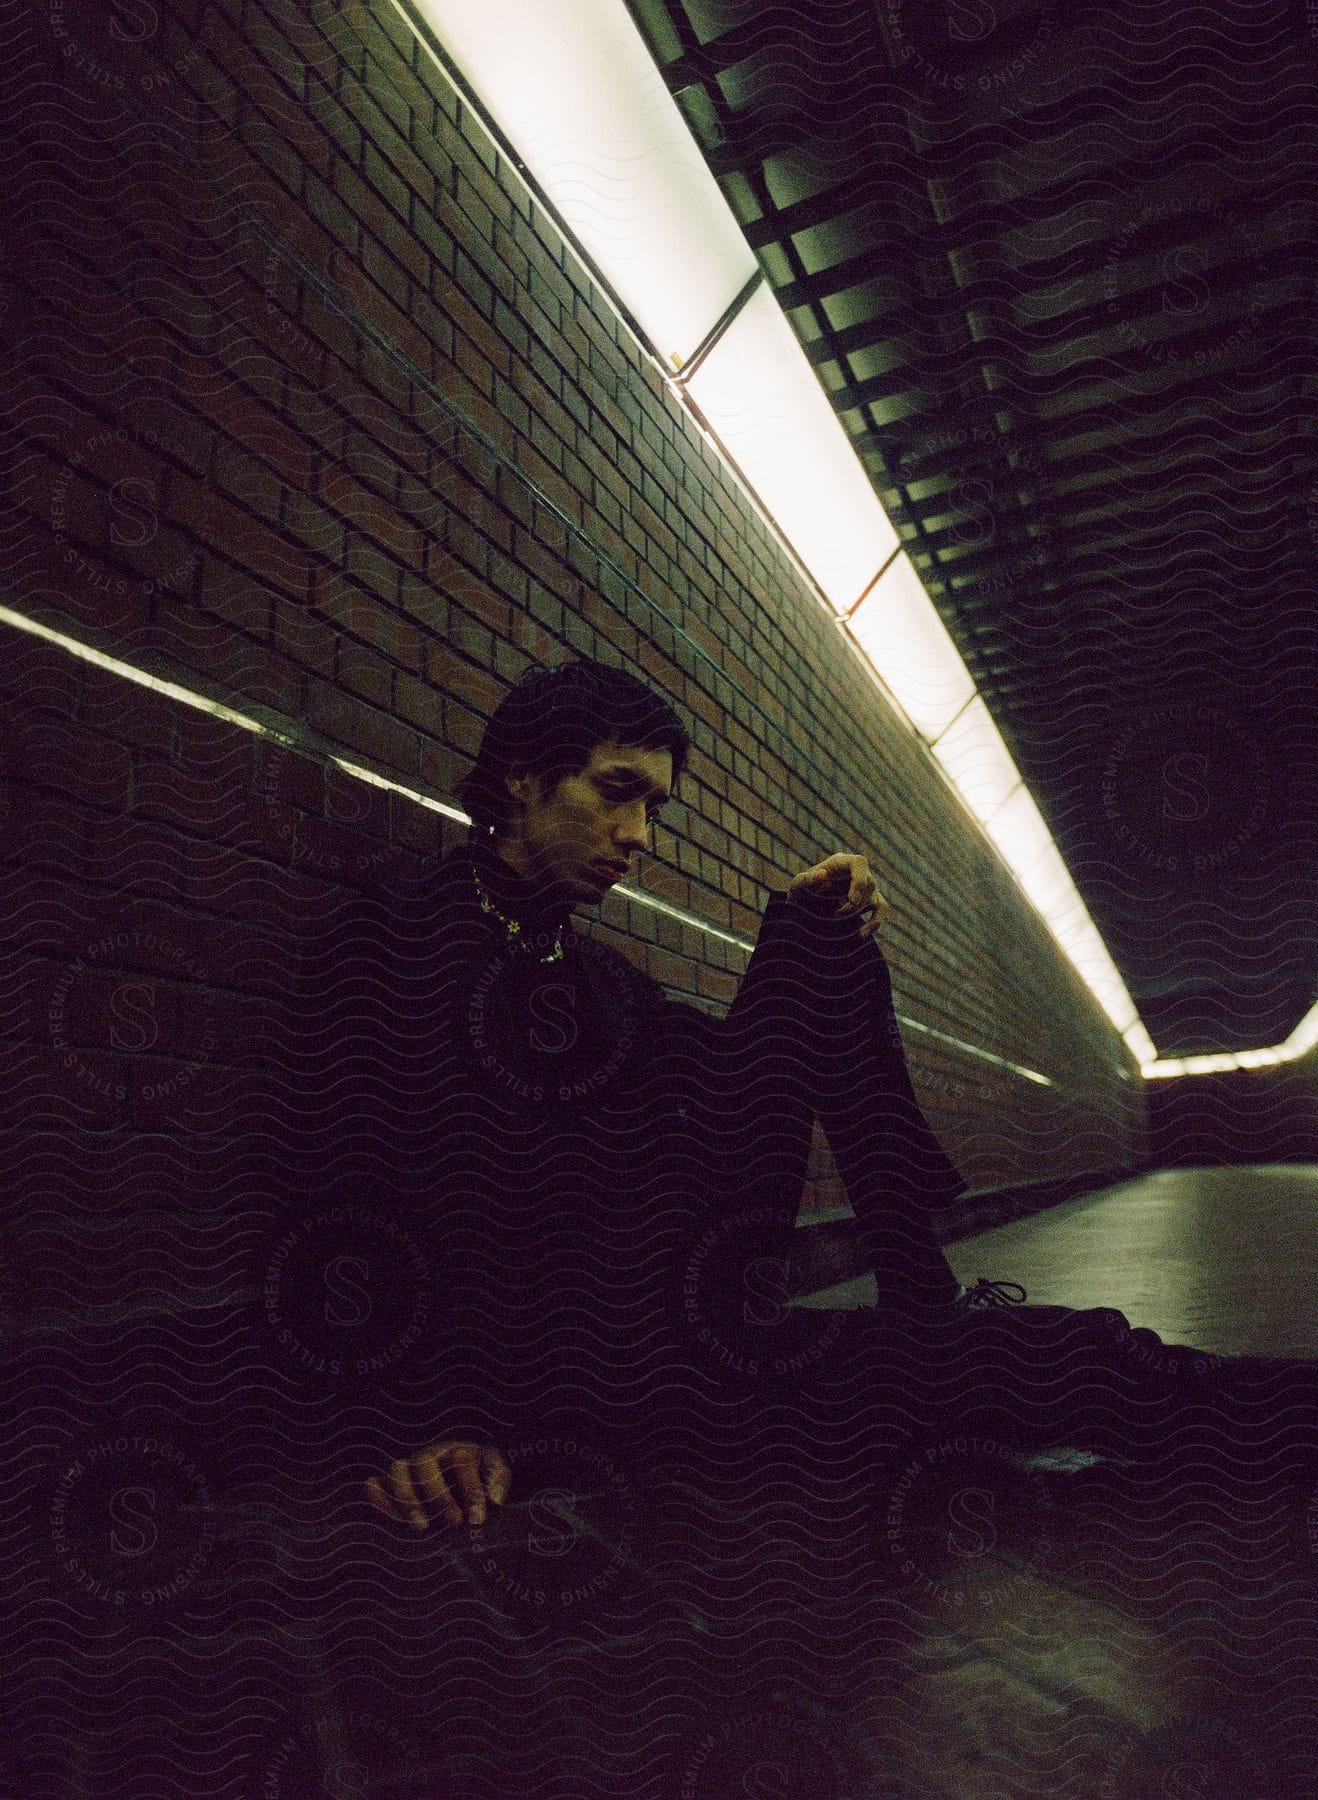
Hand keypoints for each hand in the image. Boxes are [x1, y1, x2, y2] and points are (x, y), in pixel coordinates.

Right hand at [365, 1439, 511, 1532]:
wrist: (460, 1485)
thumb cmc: (480, 1478)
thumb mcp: (495, 1472)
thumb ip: (499, 1479)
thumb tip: (495, 1499)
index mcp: (457, 1450)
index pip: (462, 1461)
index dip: (470, 1489)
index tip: (477, 1518)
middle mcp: (429, 1457)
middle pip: (426, 1465)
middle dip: (440, 1496)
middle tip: (455, 1523)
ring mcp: (406, 1469)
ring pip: (397, 1471)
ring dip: (408, 1499)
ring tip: (422, 1527)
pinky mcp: (387, 1485)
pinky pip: (373, 1485)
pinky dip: (379, 1499)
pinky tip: (393, 1520)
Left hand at [786, 853, 887, 940]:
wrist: (803, 909)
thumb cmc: (801, 892)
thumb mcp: (797, 886)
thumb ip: (805, 880)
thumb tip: (822, 874)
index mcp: (840, 862)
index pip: (859, 863)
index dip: (859, 880)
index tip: (851, 899)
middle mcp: (856, 872)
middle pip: (868, 883)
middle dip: (854, 903)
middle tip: (837, 914)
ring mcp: (865, 886)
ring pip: (874, 897)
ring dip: (858, 912)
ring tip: (839, 920)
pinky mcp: (869, 901)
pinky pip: (881, 908)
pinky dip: (875, 921)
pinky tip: (862, 934)